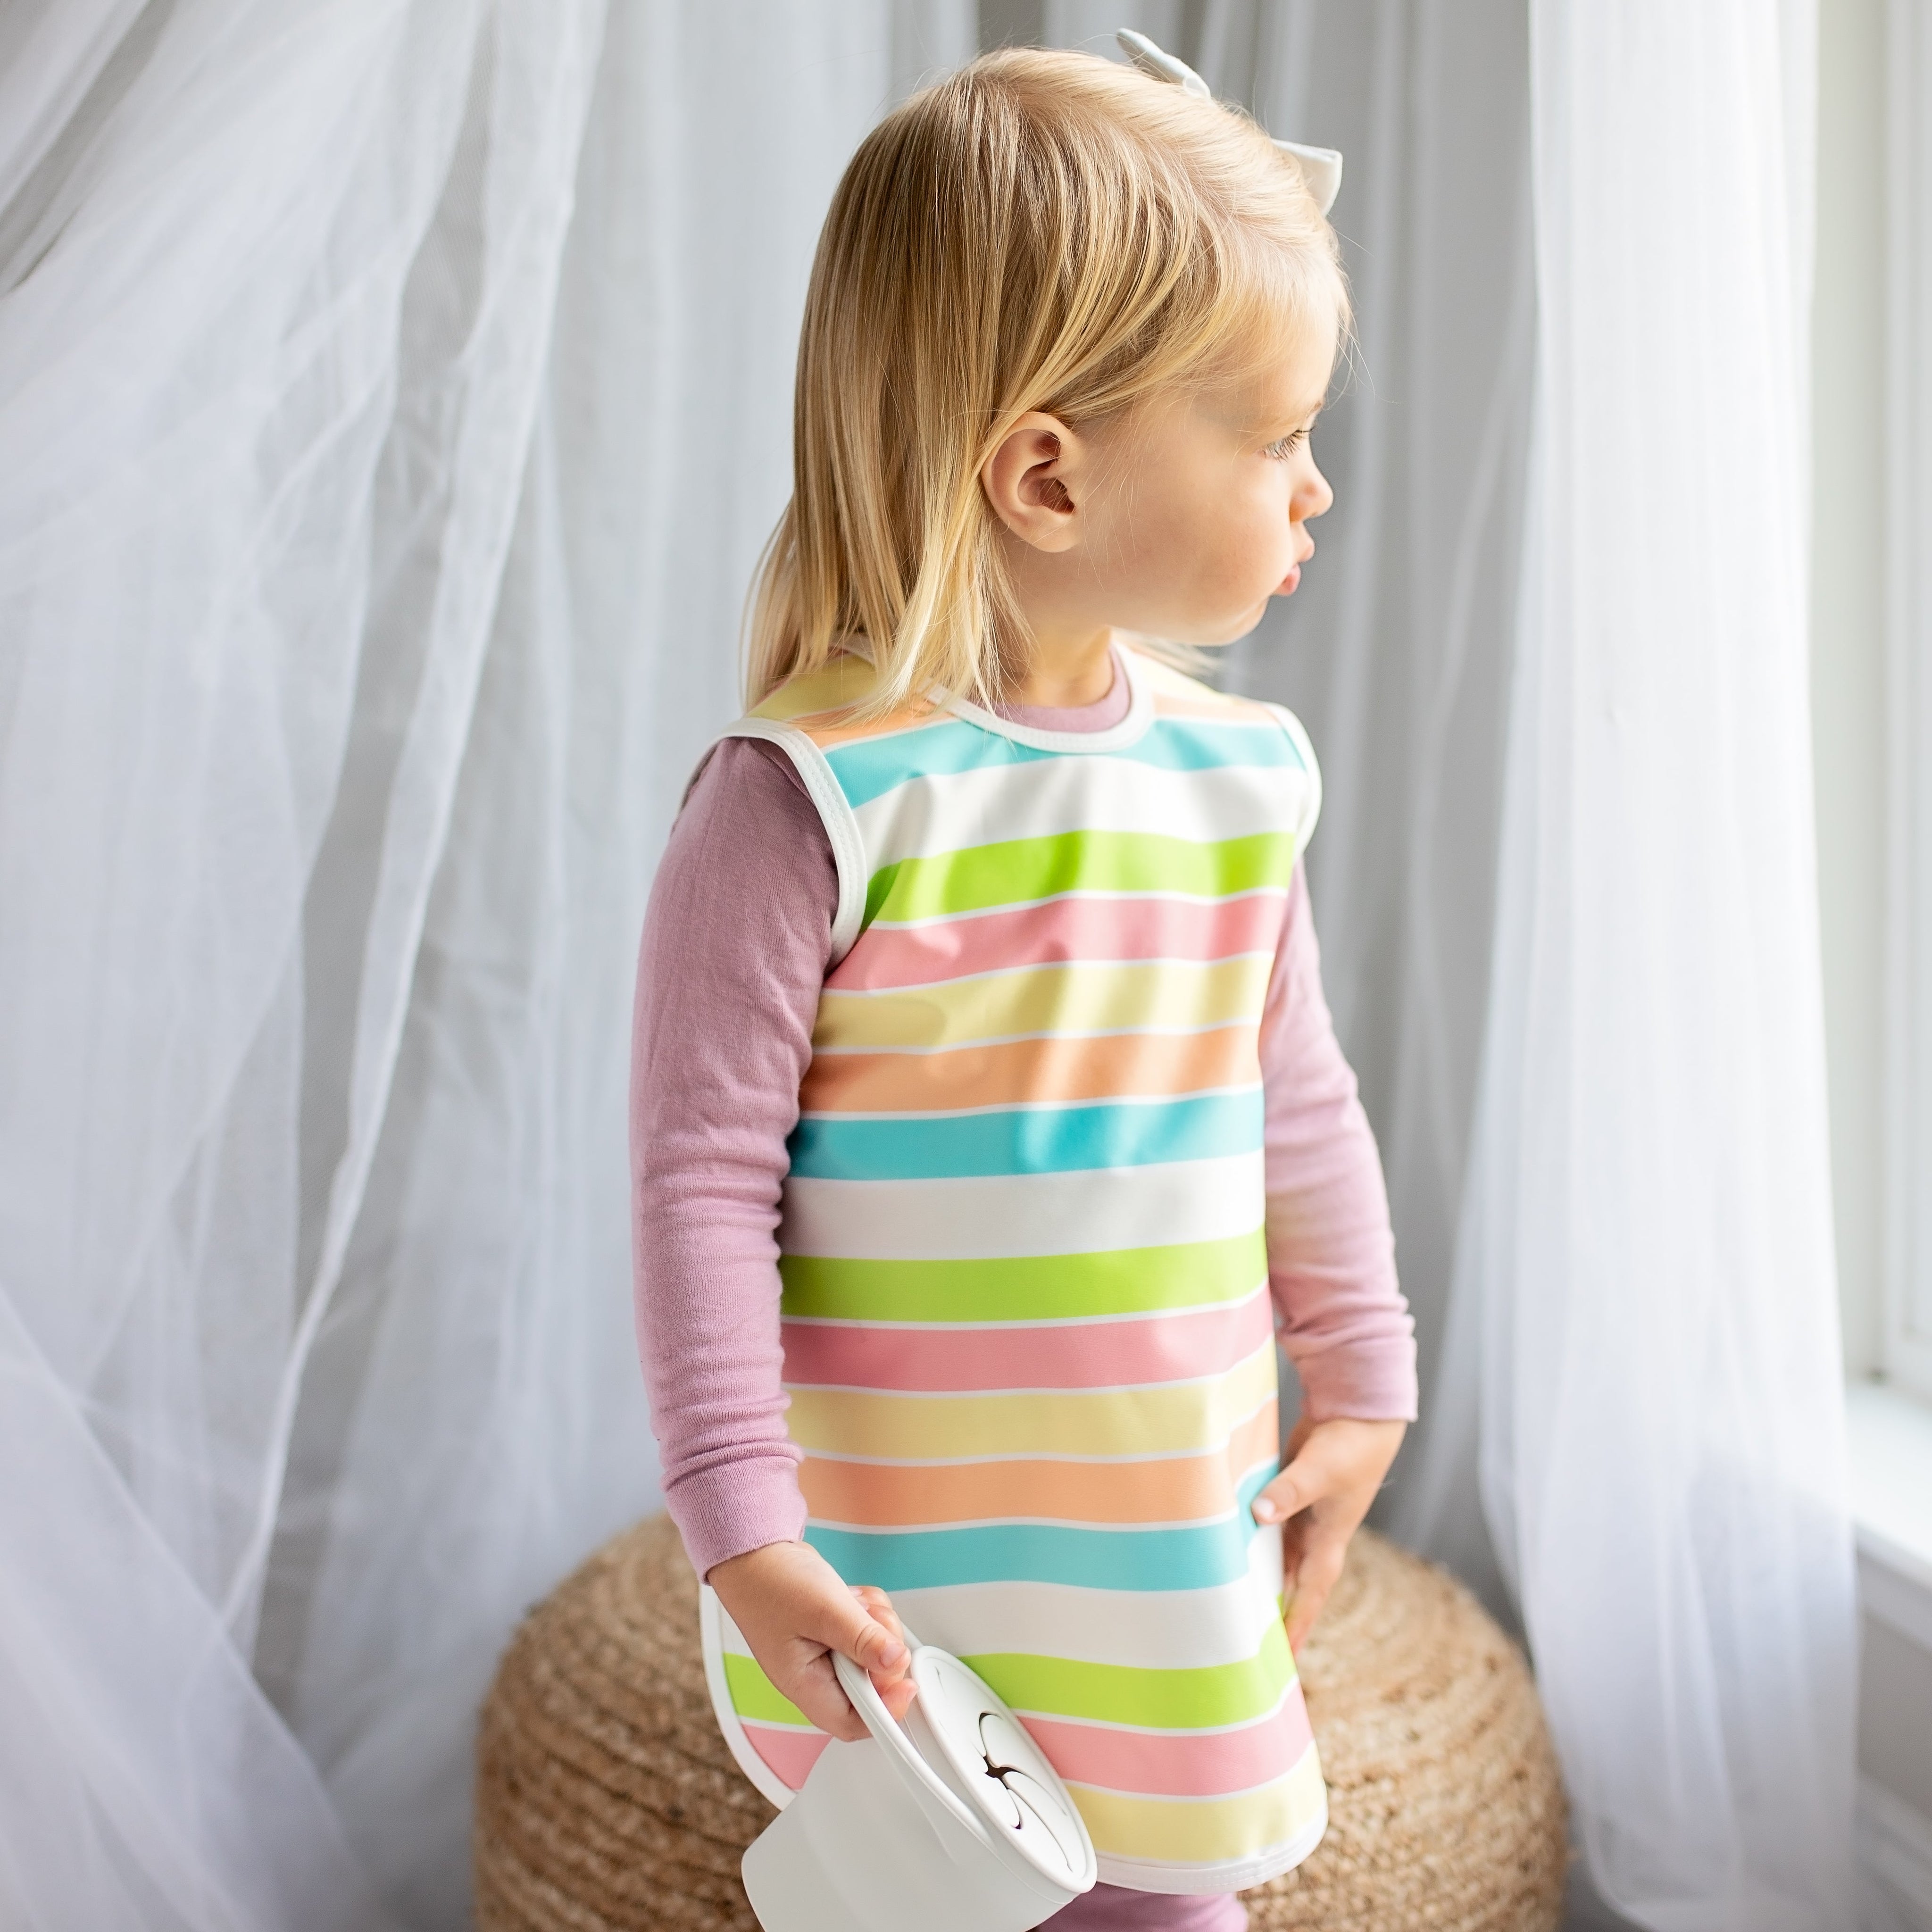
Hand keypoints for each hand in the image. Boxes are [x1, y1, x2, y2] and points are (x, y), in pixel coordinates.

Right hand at [706, 1539, 913, 1741]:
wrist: (756, 1552)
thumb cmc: (771, 1582)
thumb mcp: (823, 1610)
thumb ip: (862, 1639)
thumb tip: (897, 1663)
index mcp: (805, 1685)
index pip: (853, 1723)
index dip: (886, 1710)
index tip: (907, 1684)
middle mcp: (817, 1675)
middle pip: (872, 1687)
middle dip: (883, 1653)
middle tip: (874, 1626)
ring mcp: (828, 1653)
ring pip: (876, 1656)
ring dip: (878, 1628)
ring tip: (857, 1606)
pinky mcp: (837, 1633)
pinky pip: (870, 1633)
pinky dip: (871, 1614)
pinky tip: (853, 1598)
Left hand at [1251, 1416, 1404, 1652]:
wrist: (1361, 1413)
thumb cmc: (1350, 1445)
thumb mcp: (1321, 1471)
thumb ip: (1291, 1492)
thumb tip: (1260, 1513)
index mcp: (1330, 1540)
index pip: (1310, 1594)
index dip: (1296, 1626)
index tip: (1282, 1659)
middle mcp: (1315, 1535)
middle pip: (1290, 1583)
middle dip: (1272, 1612)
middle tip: (1245, 1642)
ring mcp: (1302, 1515)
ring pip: (1275, 1556)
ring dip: (1257, 1576)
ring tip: (1228, 1603)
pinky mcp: (1289, 1493)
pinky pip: (1267, 1524)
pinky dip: (1250, 1538)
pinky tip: (1226, 1546)